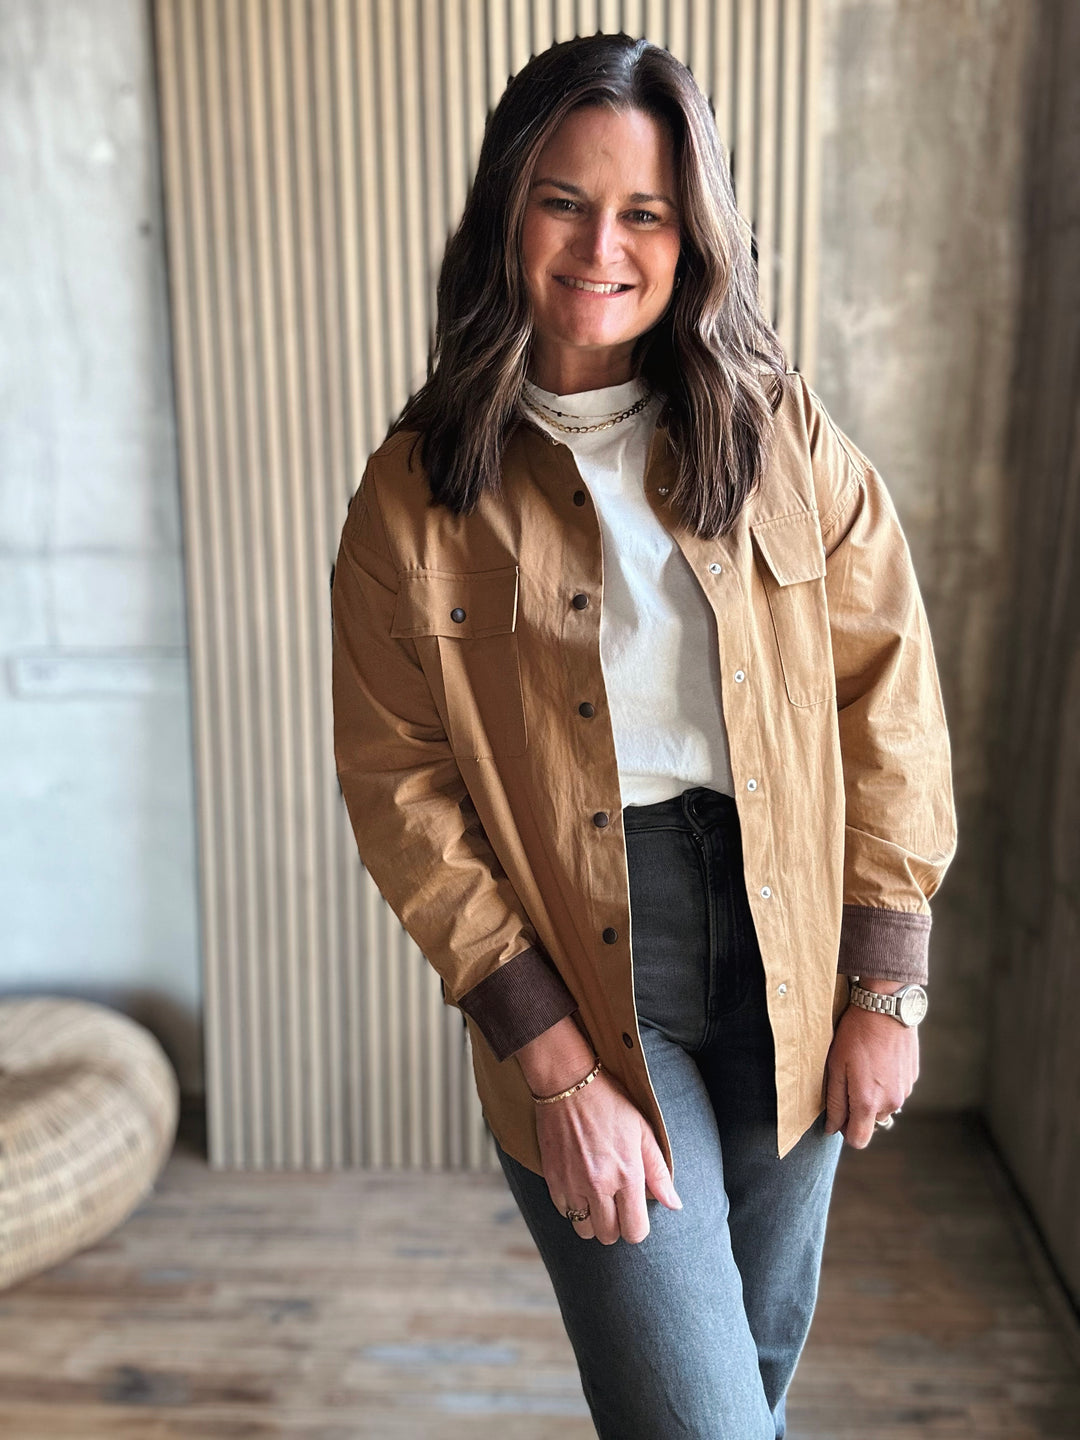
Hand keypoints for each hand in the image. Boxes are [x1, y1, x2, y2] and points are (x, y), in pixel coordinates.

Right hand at [516, 1017, 680, 1244]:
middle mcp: (600, 1185)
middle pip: (609, 1236)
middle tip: (616, 1205)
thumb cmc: (611, 1104)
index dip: (637, 1227)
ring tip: (597, 1199)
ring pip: (585, 1230)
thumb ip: (659, 1173)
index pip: (635, 1230)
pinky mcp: (552, 1179)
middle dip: (616, 1226)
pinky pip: (564, 1213)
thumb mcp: (643, 1132)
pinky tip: (579, 1188)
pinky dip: (573, 1208)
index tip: (635, 1213)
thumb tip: (675, 1205)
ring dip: (593, 1220)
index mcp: (627, 1174)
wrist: (568, 1085)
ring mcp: (573, 1184)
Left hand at [824, 997, 918, 1147]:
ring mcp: (905, 1090)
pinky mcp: (913, 1077)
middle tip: (848, 1079)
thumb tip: (832, 1128)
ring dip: (874, 1095)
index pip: (858, 1140)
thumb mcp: (836, 1066)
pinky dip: (886, 1081)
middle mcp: (891, 1102)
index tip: (839, 1112)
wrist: (885, 1007)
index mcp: (868, 1102)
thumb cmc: (855, 1035)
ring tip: (864, 1065)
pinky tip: (878, 1058)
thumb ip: (835, 1102)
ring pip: (885, 1105)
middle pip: (871, 1122)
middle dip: (858, 1109)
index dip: (845, 1130)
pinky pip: (896, 1090)